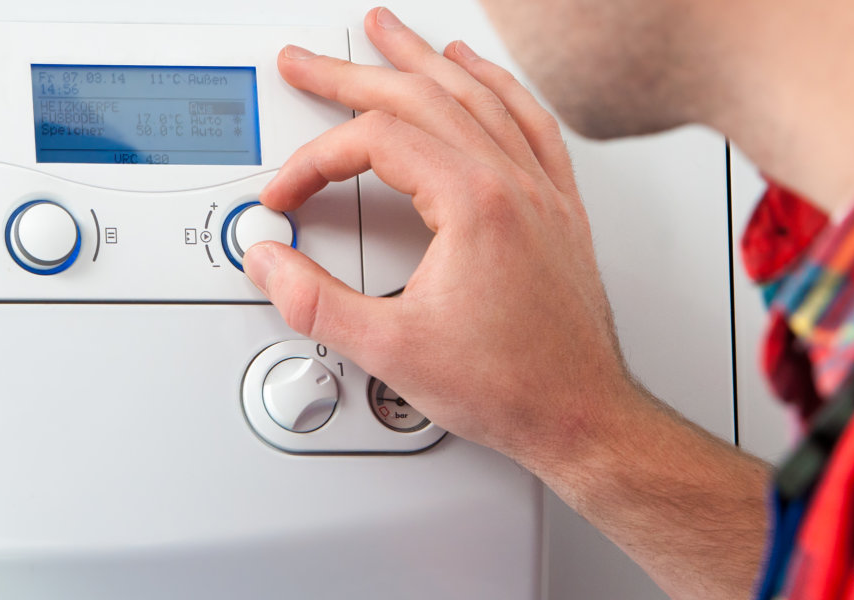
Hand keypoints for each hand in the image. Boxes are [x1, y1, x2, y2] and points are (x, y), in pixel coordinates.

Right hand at [246, 7, 647, 469]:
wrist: (582, 416)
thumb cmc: (512, 387)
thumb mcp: (390, 351)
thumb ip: (315, 302)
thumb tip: (271, 264)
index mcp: (474, 204)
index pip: (376, 142)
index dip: (315, 162)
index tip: (288, 196)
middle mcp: (513, 184)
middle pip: (422, 97)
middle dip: (352, 74)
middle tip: (307, 61)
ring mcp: (541, 192)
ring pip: (477, 95)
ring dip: (422, 60)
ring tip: (387, 34)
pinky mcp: (558, 209)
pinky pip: (528, 121)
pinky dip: (495, 86)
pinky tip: (477, 73)